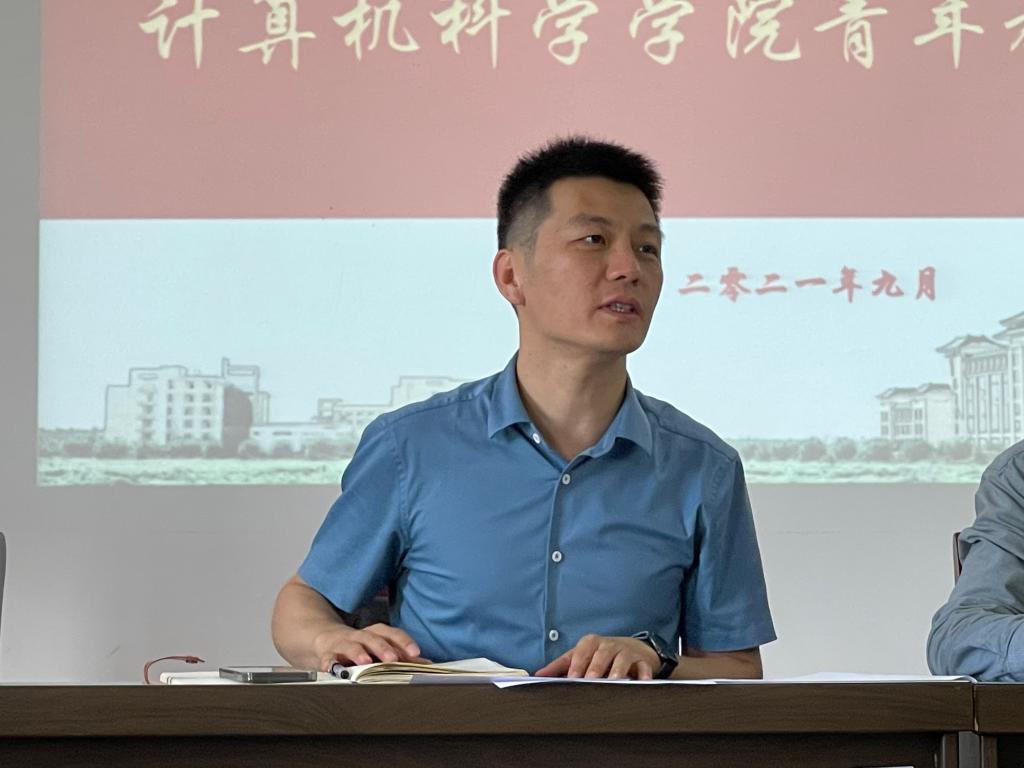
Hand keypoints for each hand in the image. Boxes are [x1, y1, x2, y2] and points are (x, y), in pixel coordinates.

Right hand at [312, 623, 428, 670]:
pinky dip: (329, 663)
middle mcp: (361, 636)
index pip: (392, 634)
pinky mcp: (328, 653)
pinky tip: (331, 669)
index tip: (416, 653)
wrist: (327, 638)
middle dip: (383, 648)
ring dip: (358, 652)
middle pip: (373, 638)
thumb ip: (401, 655)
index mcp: (376, 634)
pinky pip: (328, 658)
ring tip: (365, 662)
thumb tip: (426, 664)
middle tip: (393, 658)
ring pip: (351, 645)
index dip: (404, 642)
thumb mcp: (380, 648)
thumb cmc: (360, 646)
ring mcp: (344, 644)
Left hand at [534, 634, 659, 679]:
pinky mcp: (642, 661)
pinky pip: (644, 667)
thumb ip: (560, 666)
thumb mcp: (580, 656)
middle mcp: (608, 645)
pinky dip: (644, 674)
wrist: (632, 648)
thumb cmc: (600, 655)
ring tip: (614, 682)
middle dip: (596, 668)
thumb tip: (537, 675)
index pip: (582, 652)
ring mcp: (626, 652)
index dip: (577, 664)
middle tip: (591, 681)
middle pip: (602, 655)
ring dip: (618, 671)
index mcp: (591, 643)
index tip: (572, 678)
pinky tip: (642, 682)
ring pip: (622, 660)